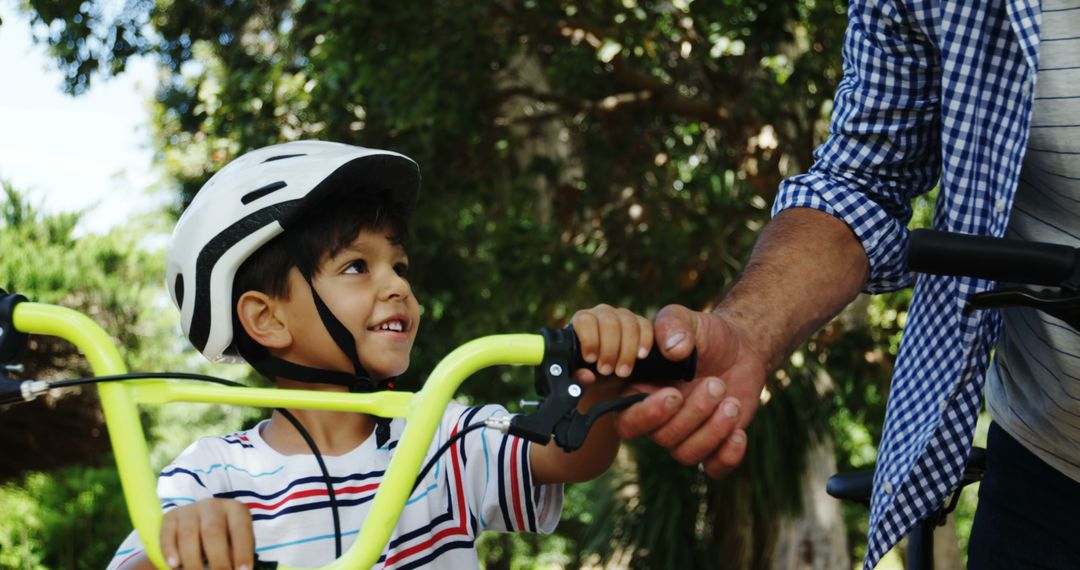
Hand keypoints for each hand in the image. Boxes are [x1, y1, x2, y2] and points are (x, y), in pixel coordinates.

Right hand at [160, 498, 254, 569]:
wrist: (199, 522)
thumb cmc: (224, 537)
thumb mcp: (235, 542)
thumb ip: (234, 554)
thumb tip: (234, 569)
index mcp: (235, 510)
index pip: (241, 530)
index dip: (242, 553)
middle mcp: (213, 506)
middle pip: (213, 532)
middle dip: (218, 560)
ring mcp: (190, 510)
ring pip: (188, 535)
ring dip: (192, 561)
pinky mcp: (170, 517)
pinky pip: (167, 534)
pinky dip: (169, 551)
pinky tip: (174, 566)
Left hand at [570, 304, 653, 382]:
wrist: (608, 372)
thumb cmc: (590, 370)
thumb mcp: (582, 377)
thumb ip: (579, 377)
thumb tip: (587, 376)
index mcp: (582, 321)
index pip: (585, 320)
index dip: (589, 340)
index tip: (591, 359)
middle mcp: (603, 314)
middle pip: (609, 322)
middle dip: (609, 349)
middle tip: (606, 371)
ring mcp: (623, 316)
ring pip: (628, 324)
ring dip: (627, 350)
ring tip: (622, 371)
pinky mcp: (640, 323)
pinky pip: (645, 325)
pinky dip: (644, 341)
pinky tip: (641, 356)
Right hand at [614, 304, 766, 477]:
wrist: (740, 348)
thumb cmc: (705, 334)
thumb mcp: (686, 319)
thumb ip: (672, 324)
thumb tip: (674, 349)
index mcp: (641, 393)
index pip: (627, 421)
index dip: (646, 415)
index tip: (673, 393)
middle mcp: (659, 420)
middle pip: (662, 438)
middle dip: (692, 414)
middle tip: (716, 384)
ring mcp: (686, 435)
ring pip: (687, 454)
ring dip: (713, 431)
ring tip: (732, 401)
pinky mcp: (713, 445)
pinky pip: (713, 468)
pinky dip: (728, 457)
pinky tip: (740, 432)